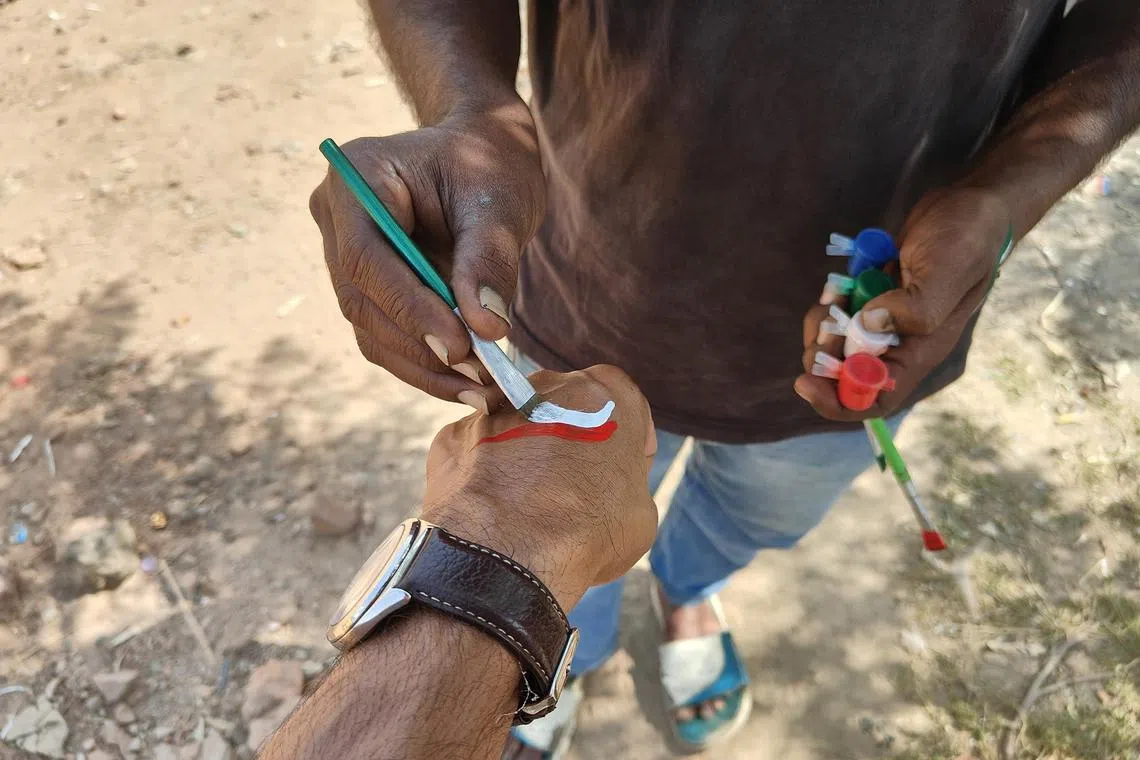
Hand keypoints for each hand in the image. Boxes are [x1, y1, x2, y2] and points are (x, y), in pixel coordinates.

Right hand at [309, 103, 545, 412]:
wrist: (480, 152)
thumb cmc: (490, 162)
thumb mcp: (500, 200)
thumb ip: (488, 259)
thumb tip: (485, 328)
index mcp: (357, 176)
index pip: (367, 258)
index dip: (409, 309)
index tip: (460, 348)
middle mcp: (335, 216)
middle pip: (362, 301)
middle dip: (421, 348)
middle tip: (481, 380)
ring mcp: (342, 253)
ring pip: (370, 328)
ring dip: (424, 368)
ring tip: (483, 391)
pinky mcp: (364, 285)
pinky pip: (385, 334)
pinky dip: (425, 363)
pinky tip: (468, 383)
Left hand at [420, 366, 657, 606]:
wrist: (508, 552)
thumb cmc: (587, 530)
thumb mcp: (641, 512)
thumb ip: (626, 480)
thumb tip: (608, 488)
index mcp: (607, 395)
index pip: (624, 405)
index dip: (625, 440)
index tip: (618, 469)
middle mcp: (550, 386)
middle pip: (566, 407)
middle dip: (570, 440)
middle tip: (573, 489)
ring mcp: (496, 406)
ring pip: (517, 424)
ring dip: (525, 452)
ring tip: (528, 503)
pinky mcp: (453, 434)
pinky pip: (477, 449)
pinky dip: (484, 471)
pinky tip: (492, 507)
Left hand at [796, 187, 1011, 419]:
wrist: (969, 205)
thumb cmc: (967, 239)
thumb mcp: (946, 272)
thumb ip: (913, 308)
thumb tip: (866, 326)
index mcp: (921, 351)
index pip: (876, 399)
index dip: (838, 401)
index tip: (806, 383)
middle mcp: (899, 343)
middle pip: (844, 374)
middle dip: (823, 355)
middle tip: (825, 322)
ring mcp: (883, 321)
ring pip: (834, 343)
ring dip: (823, 324)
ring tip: (836, 293)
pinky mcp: (871, 298)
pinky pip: (836, 314)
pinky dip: (829, 303)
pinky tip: (840, 283)